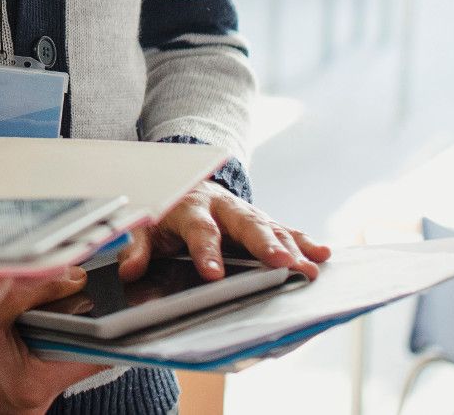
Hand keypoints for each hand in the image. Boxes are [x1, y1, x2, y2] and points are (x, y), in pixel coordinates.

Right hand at [0, 269, 110, 414]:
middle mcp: (30, 404)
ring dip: (54, 324)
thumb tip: (79, 272)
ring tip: (47, 297)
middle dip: (77, 316)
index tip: (130, 295)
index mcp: (28, 386)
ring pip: (57, 352)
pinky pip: (38, 358)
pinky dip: (36, 334)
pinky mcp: (12, 392)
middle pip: (76, 351)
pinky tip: (23, 315)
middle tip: (84, 283)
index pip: (93, 352)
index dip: (111, 321)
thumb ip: (36, 285)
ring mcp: (21, 402)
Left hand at [118, 182, 329, 282]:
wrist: (182, 180)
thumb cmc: (164, 209)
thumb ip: (137, 246)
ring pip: (270, 227)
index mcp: (190, 207)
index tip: (214, 274)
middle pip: (245, 225)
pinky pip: (284, 229)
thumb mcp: (145, 225)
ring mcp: (244, 213)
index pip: (199, 229)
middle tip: (282, 264)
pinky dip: (304, 241)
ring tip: (309, 267)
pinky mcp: (260, 220)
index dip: (206, 251)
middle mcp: (223, 207)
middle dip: (264, 245)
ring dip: (291, 247)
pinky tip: (322, 254)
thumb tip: (130, 270)